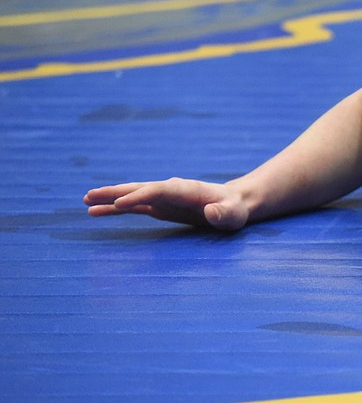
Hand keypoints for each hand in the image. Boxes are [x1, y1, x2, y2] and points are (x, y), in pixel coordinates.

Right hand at [83, 177, 248, 230]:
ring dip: (110, 198)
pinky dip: (116, 208)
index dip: (142, 195)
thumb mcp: (234, 214)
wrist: (234, 204)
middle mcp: (172, 190)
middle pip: (141, 188)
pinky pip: (134, 207)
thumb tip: (210, 211)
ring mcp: (164, 198)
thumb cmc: (235, 210)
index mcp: (188, 189)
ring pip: (133, 196)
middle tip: (90, 195)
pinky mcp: (160, 207)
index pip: (161, 190)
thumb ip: (224, 213)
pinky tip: (96, 211)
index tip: (122, 203)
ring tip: (86, 201)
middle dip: (117, 192)